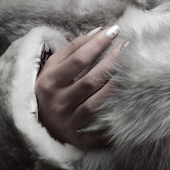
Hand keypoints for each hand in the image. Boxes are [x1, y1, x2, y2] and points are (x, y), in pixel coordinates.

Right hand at [35, 26, 122, 147]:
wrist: (38, 125)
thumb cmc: (50, 87)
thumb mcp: (53, 66)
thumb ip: (73, 48)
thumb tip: (100, 32)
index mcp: (48, 84)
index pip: (78, 60)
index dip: (97, 44)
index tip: (114, 30)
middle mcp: (58, 105)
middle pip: (91, 81)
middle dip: (111, 61)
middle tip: (127, 45)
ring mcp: (70, 124)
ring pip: (99, 103)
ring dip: (117, 84)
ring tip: (132, 67)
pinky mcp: (82, 140)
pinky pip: (103, 126)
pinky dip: (116, 112)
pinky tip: (129, 96)